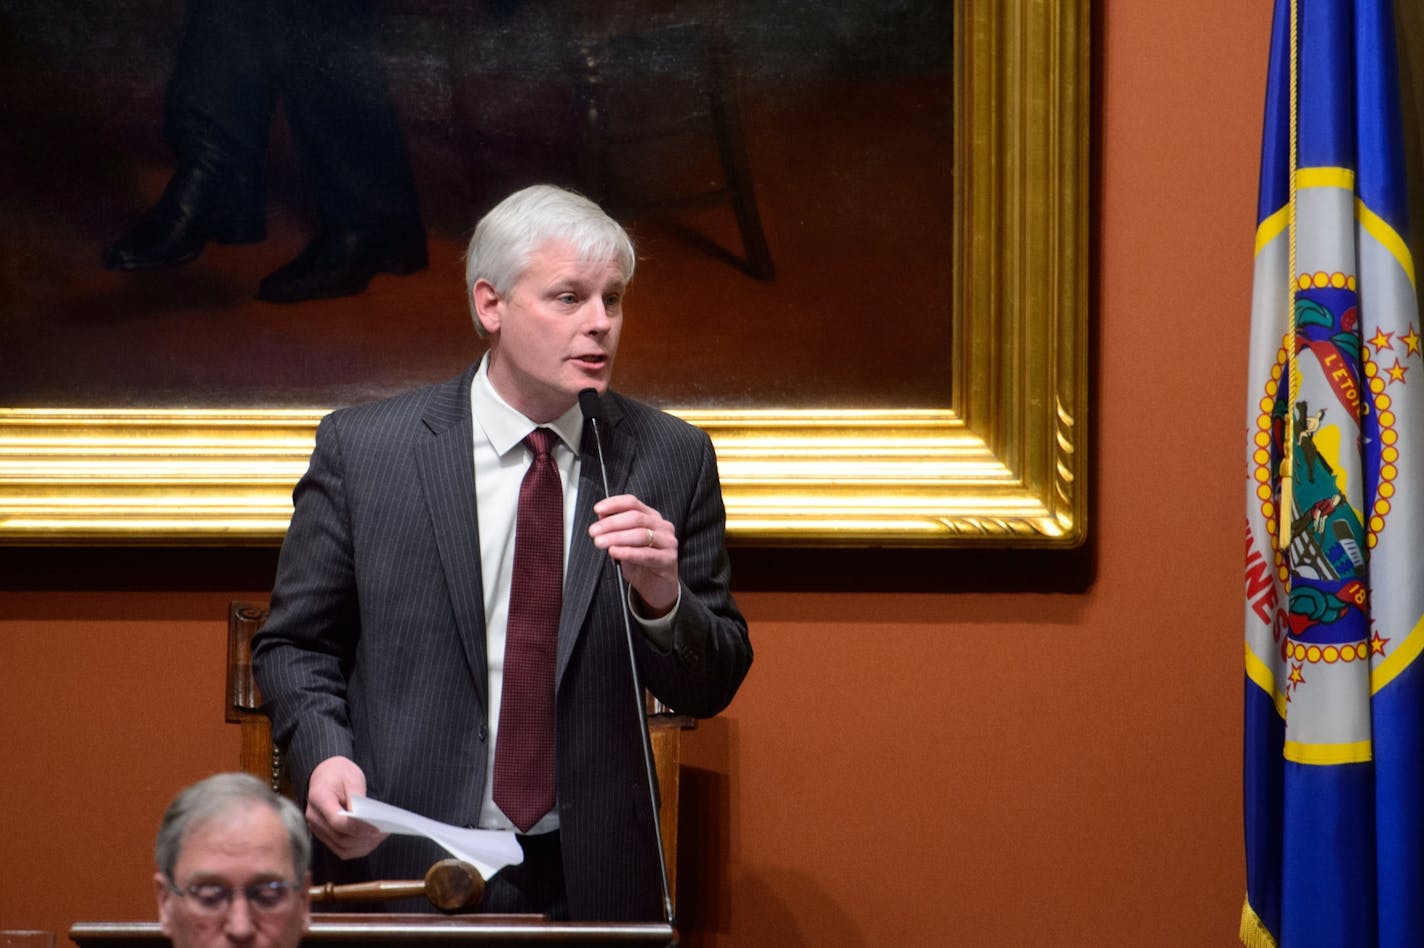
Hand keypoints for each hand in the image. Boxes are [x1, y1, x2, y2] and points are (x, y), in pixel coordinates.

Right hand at [306, 755, 387, 858]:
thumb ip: (357, 798)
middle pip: (341, 838)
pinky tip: (371, 840)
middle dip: (365, 838)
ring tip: (380, 836)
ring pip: (342, 848)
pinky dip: (357, 848)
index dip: (358, 827)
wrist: (323, 773)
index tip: (377, 829)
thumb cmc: (338, 773)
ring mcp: (317, 829)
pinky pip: (341, 849)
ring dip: (363, 846)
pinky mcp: (324, 835)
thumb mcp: (351, 777)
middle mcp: (314, 818)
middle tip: (384, 832)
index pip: (338, 821)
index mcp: (319, 799)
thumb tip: (367, 819)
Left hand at [589, 494, 678, 615]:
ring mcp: (668, 543)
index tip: (598, 510)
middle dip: (611, 524)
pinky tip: (615, 552)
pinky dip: (628, 552)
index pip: (633, 503)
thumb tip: (601, 516)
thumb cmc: (640, 564)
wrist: (657, 588)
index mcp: (652, 517)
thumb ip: (615, 530)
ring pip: (641, 534)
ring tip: (600, 542)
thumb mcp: (624, 544)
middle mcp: (663, 527)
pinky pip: (646, 554)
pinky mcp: (669, 560)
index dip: (614, 504)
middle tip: (594, 531)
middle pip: (636, 518)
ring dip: (617, 537)